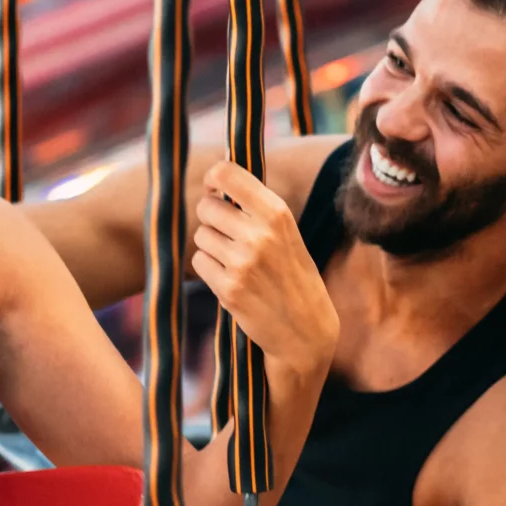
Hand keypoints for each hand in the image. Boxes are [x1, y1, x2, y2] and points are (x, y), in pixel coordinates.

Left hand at [191, 160, 336, 379]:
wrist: (306, 331)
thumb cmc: (295, 277)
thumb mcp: (288, 234)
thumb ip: (258, 208)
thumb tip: (216, 180)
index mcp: (277, 214)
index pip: (227, 174)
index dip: (213, 178)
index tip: (214, 187)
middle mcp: (259, 234)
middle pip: (207, 207)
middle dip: (211, 217)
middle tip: (228, 233)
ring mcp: (242, 263)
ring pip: (201, 236)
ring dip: (212, 245)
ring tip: (237, 261)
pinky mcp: (228, 288)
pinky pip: (199, 262)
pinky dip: (209, 269)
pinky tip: (232, 279)